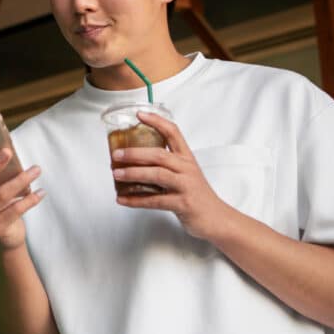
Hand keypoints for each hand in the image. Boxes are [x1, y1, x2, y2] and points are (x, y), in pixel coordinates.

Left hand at [111, 112, 230, 240]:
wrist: (217, 218)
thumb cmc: (197, 195)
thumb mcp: (185, 174)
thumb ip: (165, 166)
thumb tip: (134, 161)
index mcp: (186, 158)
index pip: (173, 132)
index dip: (156, 122)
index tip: (139, 115)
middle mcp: (187, 169)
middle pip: (159, 155)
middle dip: (135, 153)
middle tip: (116, 155)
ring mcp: (186, 186)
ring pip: (157, 175)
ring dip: (133, 174)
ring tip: (116, 174)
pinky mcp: (183, 204)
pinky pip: (155, 201)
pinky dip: (136, 200)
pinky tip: (122, 199)